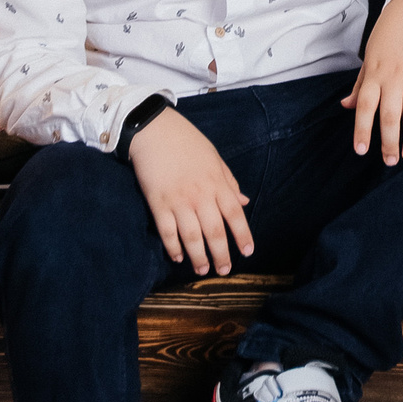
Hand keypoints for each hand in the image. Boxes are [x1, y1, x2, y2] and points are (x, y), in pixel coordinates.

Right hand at [128, 107, 254, 274]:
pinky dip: (173, 247)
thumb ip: (229, 181)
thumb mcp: (214, 157)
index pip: (235, 213)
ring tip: (203, 270)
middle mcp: (200, 195)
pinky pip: (167, 231)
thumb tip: (244, 202)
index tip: (248, 252)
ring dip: (198, 257)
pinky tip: (178, 257)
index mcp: (216, 182)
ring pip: (192, 237)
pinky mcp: (158, 203)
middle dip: (221, 254)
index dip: (243, 234)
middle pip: (214, 231)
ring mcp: (178, 201)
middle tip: (224, 271)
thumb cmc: (187, 141)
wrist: (155, 130)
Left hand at [342, 0, 402, 162]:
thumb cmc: (389, 34)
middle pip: (389, 117)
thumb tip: (346, 106)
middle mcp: (393, 77)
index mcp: (374, 74)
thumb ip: (360, 84)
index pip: (365, 107)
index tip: (361, 151)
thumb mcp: (370, 56)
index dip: (362, 130)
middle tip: (391, 162)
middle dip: (389, 143)